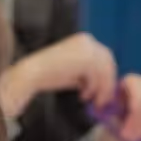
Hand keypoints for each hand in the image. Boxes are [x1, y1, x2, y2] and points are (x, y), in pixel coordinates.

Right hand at [0, 33, 116, 119]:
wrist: (32, 72)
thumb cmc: (48, 74)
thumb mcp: (72, 71)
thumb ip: (87, 73)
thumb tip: (101, 84)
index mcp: (84, 40)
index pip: (105, 57)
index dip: (107, 75)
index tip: (103, 91)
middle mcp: (88, 40)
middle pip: (108, 62)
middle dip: (107, 82)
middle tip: (101, 99)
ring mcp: (88, 48)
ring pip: (105, 70)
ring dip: (100, 88)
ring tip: (90, 100)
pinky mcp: (85, 58)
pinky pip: (98, 76)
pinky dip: (93, 89)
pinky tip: (82, 96)